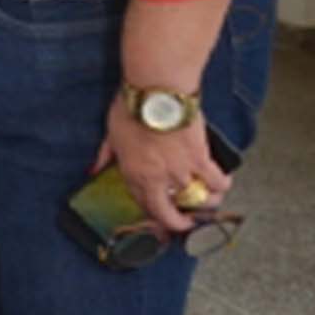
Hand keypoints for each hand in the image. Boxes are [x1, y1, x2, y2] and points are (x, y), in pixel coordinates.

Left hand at [93, 94, 230, 234]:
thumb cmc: (131, 108)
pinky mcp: (200, 159)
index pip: (143, 204)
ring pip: (198, 200)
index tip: (161, 217)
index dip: (154, 214)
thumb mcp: (110, 134)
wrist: (155, 91)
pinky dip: (222, 185)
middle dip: (179, 224)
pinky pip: (216, 182)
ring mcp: (179, 171)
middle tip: (188, 223)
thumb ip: (104, 156)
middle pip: (169, 213)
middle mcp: (156, 178)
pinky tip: (222, 183)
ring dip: (206, 203)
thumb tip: (92, 171)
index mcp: (133, 173)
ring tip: (210, 200)